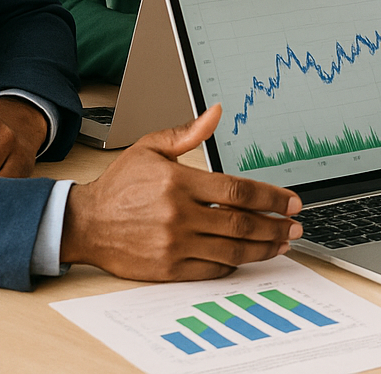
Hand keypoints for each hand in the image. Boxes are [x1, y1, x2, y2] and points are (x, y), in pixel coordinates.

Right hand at [61, 105, 302, 280]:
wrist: (85, 224)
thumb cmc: (119, 186)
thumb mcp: (150, 149)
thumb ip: (187, 133)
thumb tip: (216, 112)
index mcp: (179, 183)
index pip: (238, 191)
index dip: (271, 198)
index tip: (291, 202)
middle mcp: (180, 215)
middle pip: (242, 223)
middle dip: (276, 225)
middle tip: (296, 226)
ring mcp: (175, 244)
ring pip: (232, 249)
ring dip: (263, 248)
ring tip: (282, 244)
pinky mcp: (168, 268)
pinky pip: (212, 269)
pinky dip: (234, 264)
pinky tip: (248, 257)